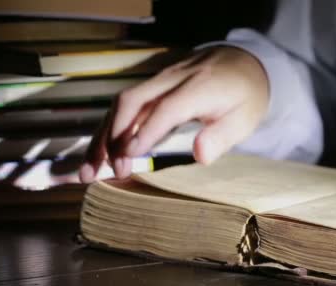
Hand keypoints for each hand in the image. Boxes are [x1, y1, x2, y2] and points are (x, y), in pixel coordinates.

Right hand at [79, 47, 268, 182]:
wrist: (243, 63)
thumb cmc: (245, 96)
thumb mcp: (245, 119)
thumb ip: (222, 136)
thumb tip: (200, 156)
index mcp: (200, 86)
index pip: (166, 108)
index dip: (145, 132)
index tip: (128, 157)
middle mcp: (174, 79)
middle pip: (133, 101)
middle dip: (114, 136)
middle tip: (109, 171)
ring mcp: (160, 80)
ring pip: (122, 104)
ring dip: (103, 136)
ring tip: (90, 170)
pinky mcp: (152, 86)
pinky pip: (125, 106)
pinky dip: (109, 130)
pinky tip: (99, 154)